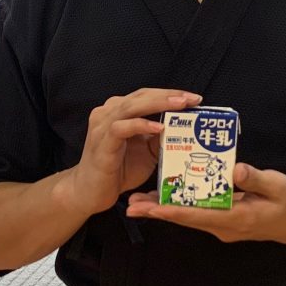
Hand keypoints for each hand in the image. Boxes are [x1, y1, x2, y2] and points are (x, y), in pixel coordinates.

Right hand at [57, 88, 201, 216]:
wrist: (90, 192)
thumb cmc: (118, 170)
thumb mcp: (147, 151)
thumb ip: (161, 137)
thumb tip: (185, 127)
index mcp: (119, 111)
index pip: (147, 95)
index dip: (170, 94)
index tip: (194, 98)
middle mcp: (109, 112)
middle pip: (141, 96)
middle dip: (169, 95)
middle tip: (192, 98)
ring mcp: (103, 126)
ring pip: (131, 106)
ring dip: (158, 104)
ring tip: (181, 105)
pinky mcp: (101, 142)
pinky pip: (121, 128)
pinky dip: (141, 125)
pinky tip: (159, 127)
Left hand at [127, 162, 285, 244]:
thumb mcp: (278, 186)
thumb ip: (257, 178)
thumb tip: (236, 170)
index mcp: (236, 217)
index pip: (199, 215)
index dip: (174, 211)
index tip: (152, 208)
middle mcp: (223, 225)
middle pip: (185, 219)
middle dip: (158, 212)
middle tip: (131, 206)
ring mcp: (220, 225)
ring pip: (186, 218)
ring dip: (162, 211)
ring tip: (136, 204)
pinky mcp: (220, 220)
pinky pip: (194, 214)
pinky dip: (177, 207)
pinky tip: (160, 199)